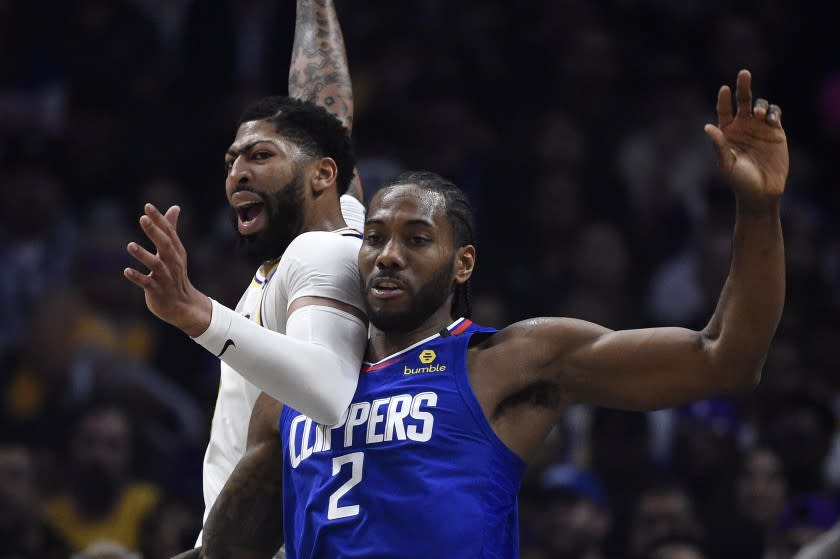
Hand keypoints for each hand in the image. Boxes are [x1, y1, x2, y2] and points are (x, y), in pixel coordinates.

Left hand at [124, 204, 210, 336]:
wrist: (182, 304)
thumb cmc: (174, 274)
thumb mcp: (175, 251)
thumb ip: (171, 229)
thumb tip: (175, 207)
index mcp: (176, 251)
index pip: (168, 232)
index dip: (159, 219)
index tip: (147, 206)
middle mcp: (173, 262)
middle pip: (165, 245)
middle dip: (154, 232)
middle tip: (143, 218)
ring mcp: (166, 277)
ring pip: (156, 265)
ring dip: (143, 255)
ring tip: (130, 245)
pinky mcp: (157, 290)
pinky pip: (148, 283)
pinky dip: (138, 277)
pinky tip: (126, 271)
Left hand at [704, 69, 788, 209]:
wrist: (761, 192)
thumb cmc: (740, 180)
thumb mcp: (727, 163)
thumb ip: (719, 145)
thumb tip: (707, 127)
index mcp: (727, 132)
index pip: (724, 110)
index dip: (724, 99)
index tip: (724, 89)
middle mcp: (743, 126)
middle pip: (743, 100)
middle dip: (743, 86)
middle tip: (744, 73)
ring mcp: (760, 127)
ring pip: (761, 105)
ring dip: (761, 105)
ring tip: (760, 115)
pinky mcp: (776, 131)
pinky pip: (775, 114)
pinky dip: (774, 112)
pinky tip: (771, 119)